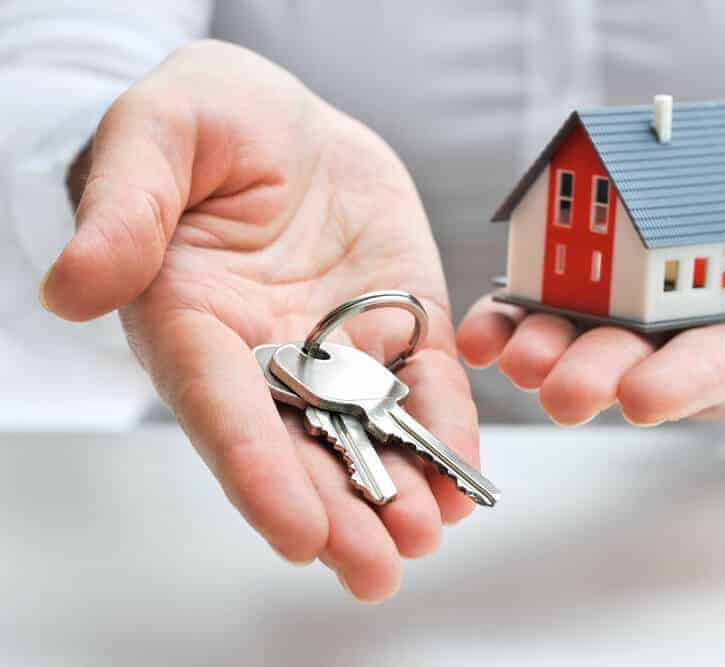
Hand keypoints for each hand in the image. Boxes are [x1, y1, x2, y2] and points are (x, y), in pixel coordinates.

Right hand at [41, 40, 478, 601]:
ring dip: (397, 491)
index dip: (257, 469)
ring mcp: (338, 345)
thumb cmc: (205, 121)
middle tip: (374, 569)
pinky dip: (443, 430)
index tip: (295, 530)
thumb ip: (123, 209)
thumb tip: (73, 288)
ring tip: (428, 537)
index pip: (223, 407)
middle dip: (337, 510)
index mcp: (193, 320)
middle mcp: (266, 353)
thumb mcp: (153, 137)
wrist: (282, 119)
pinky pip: (424, 385)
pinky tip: (463, 480)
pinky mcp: (398, 323)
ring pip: (365, 433)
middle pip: (298, 446)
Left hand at [457, 230, 724, 426]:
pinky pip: (545, 312)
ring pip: (580, 344)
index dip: (681, 383)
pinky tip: (482, 334)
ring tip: (513, 356)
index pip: (715, 371)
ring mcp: (631, 326)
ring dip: (542, 352)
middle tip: (562, 391)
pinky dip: (509, 322)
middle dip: (595, 378)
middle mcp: (676, 349)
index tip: (646, 397)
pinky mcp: (594, 299)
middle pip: (632, 366)